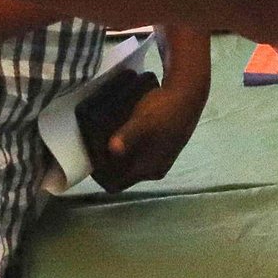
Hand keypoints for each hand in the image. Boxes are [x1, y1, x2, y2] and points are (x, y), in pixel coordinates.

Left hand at [89, 70, 208, 190]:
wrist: (188, 93)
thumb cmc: (164, 109)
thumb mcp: (143, 121)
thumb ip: (127, 136)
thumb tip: (113, 149)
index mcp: (148, 169)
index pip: (116, 184)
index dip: (100, 176)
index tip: (88, 159)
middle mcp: (153, 169)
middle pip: (121, 176)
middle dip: (106, 165)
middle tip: (92, 147)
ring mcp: (159, 159)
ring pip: (130, 165)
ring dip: (116, 156)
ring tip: (102, 138)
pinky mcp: (162, 147)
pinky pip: (138, 155)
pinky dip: (127, 148)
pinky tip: (120, 132)